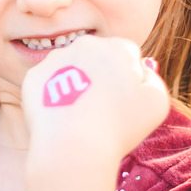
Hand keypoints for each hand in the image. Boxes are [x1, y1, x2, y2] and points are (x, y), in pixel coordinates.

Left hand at [19, 35, 168, 190]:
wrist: (74, 146)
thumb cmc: (120, 127)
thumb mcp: (157, 102)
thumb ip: (152, 78)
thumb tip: (142, 68)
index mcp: (117, 46)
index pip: (126, 56)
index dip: (127, 80)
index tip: (122, 102)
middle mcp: (84, 44)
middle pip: (96, 58)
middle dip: (99, 76)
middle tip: (100, 108)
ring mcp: (55, 59)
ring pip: (69, 69)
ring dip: (75, 84)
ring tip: (79, 114)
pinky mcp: (33, 76)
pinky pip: (47, 84)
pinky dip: (53, 97)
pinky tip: (60, 115)